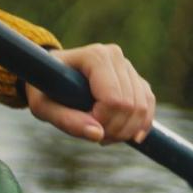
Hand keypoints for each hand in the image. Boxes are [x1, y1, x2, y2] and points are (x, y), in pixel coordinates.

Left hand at [25, 44, 155, 143]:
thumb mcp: (44, 107)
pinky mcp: (136, 79)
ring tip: (105, 135)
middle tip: (96, 136)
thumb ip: (67, 121)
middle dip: (114, 129)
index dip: (103, 120)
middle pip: (130, 105)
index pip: (113, 98)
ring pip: (142, 108)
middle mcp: (116, 56)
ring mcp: (128, 67)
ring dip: (126, 131)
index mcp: (95, 56)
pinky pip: (149, 106)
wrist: (51, 76)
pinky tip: (129, 136)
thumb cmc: (44, 89)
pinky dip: (141, 126)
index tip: (84, 123)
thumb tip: (98, 135)